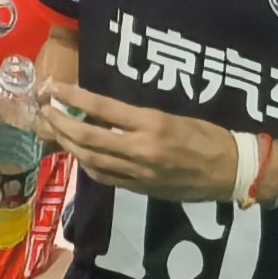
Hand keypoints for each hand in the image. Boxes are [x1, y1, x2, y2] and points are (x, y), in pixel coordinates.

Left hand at [35, 80, 239, 203]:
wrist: (231, 171)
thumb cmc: (208, 136)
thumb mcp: (174, 115)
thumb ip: (137, 116)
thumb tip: (103, 110)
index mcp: (153, 124)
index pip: (103, 109)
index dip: (74, 98)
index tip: (53, 89)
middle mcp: (142, 149)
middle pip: (89, 137)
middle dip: (62, 123)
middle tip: (46, 111)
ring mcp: (140, 173)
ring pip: (91, 160)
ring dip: (69, 144)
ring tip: (56, 131)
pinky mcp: (141, 189)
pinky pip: (105, 177)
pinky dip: (87, 164)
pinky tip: (79, 153)